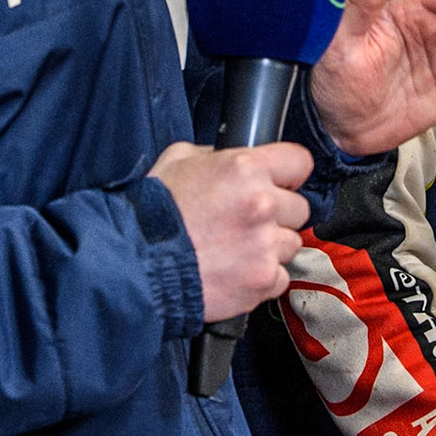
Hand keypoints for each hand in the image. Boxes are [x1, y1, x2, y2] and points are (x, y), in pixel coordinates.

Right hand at [148, 141, 312, 322]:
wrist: (134, 266)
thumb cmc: (152, 215)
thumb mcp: (178, 161)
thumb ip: (213, 154)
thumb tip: (227, 157)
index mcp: (246, 169)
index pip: (300, 161)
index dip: (289, 172)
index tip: (282, 182)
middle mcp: (263, 204)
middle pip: (299, 208)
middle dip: (278, 214)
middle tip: (247, 221)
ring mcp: (265, 245)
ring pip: (291, 244)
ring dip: (270, 247)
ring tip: (237, 249)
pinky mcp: (262, 280)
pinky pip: (280, 277)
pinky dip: (262, 277)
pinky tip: (236, 272)